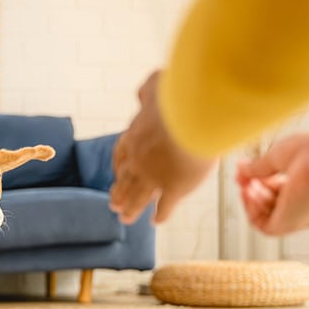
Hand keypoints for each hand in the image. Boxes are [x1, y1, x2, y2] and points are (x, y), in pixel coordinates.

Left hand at [109, 71, 215, 224]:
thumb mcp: (156, 87)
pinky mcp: (174, 188)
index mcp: (136, 137)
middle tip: (113, 205)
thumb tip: (140, 94)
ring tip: (125, 219)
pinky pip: (164, 205)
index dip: (119, 165)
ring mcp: (155, 176)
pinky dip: (160, 214)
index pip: (122, 154)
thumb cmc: (178, 98)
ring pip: (138, 197)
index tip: (117, 172)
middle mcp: (140, 160)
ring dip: (131, 209)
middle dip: (119, 193)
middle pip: (125, 180)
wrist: (196, 117)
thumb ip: (147, 92)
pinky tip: (156, 222)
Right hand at [236, 125, 308, 234]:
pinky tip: (251, 193)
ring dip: (252, 199)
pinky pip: (266, 227)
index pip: (282, 189)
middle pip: (273, 202)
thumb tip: (241, 171)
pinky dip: (253, 212)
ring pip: (269, 215)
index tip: (247, 169)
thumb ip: (258, 167)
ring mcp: (301, 215)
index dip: (261, 180)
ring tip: (248, 183)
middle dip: (254, 188)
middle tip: (243, 176)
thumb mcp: (279, 157)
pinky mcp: (291, 224)